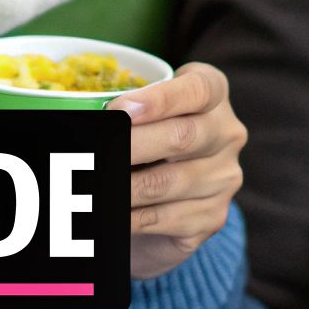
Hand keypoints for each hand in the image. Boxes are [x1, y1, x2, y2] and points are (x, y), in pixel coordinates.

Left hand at [105, 61, 247, 279]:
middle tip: (96, 151)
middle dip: (132, 144)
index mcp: (214, 93)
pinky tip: (109, 213)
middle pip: (183, 137)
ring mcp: (224, 177)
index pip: (198, 90)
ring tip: (92, 187)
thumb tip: (81, 114)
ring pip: (167, 182)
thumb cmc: (147, 138)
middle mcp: (228, 133)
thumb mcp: (141, 113)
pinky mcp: (213, 216)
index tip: (119, 109)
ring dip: (123, 187)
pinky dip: (128, 217)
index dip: (159, 99)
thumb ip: (124, 110)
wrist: (168, 196)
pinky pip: (164, 218)